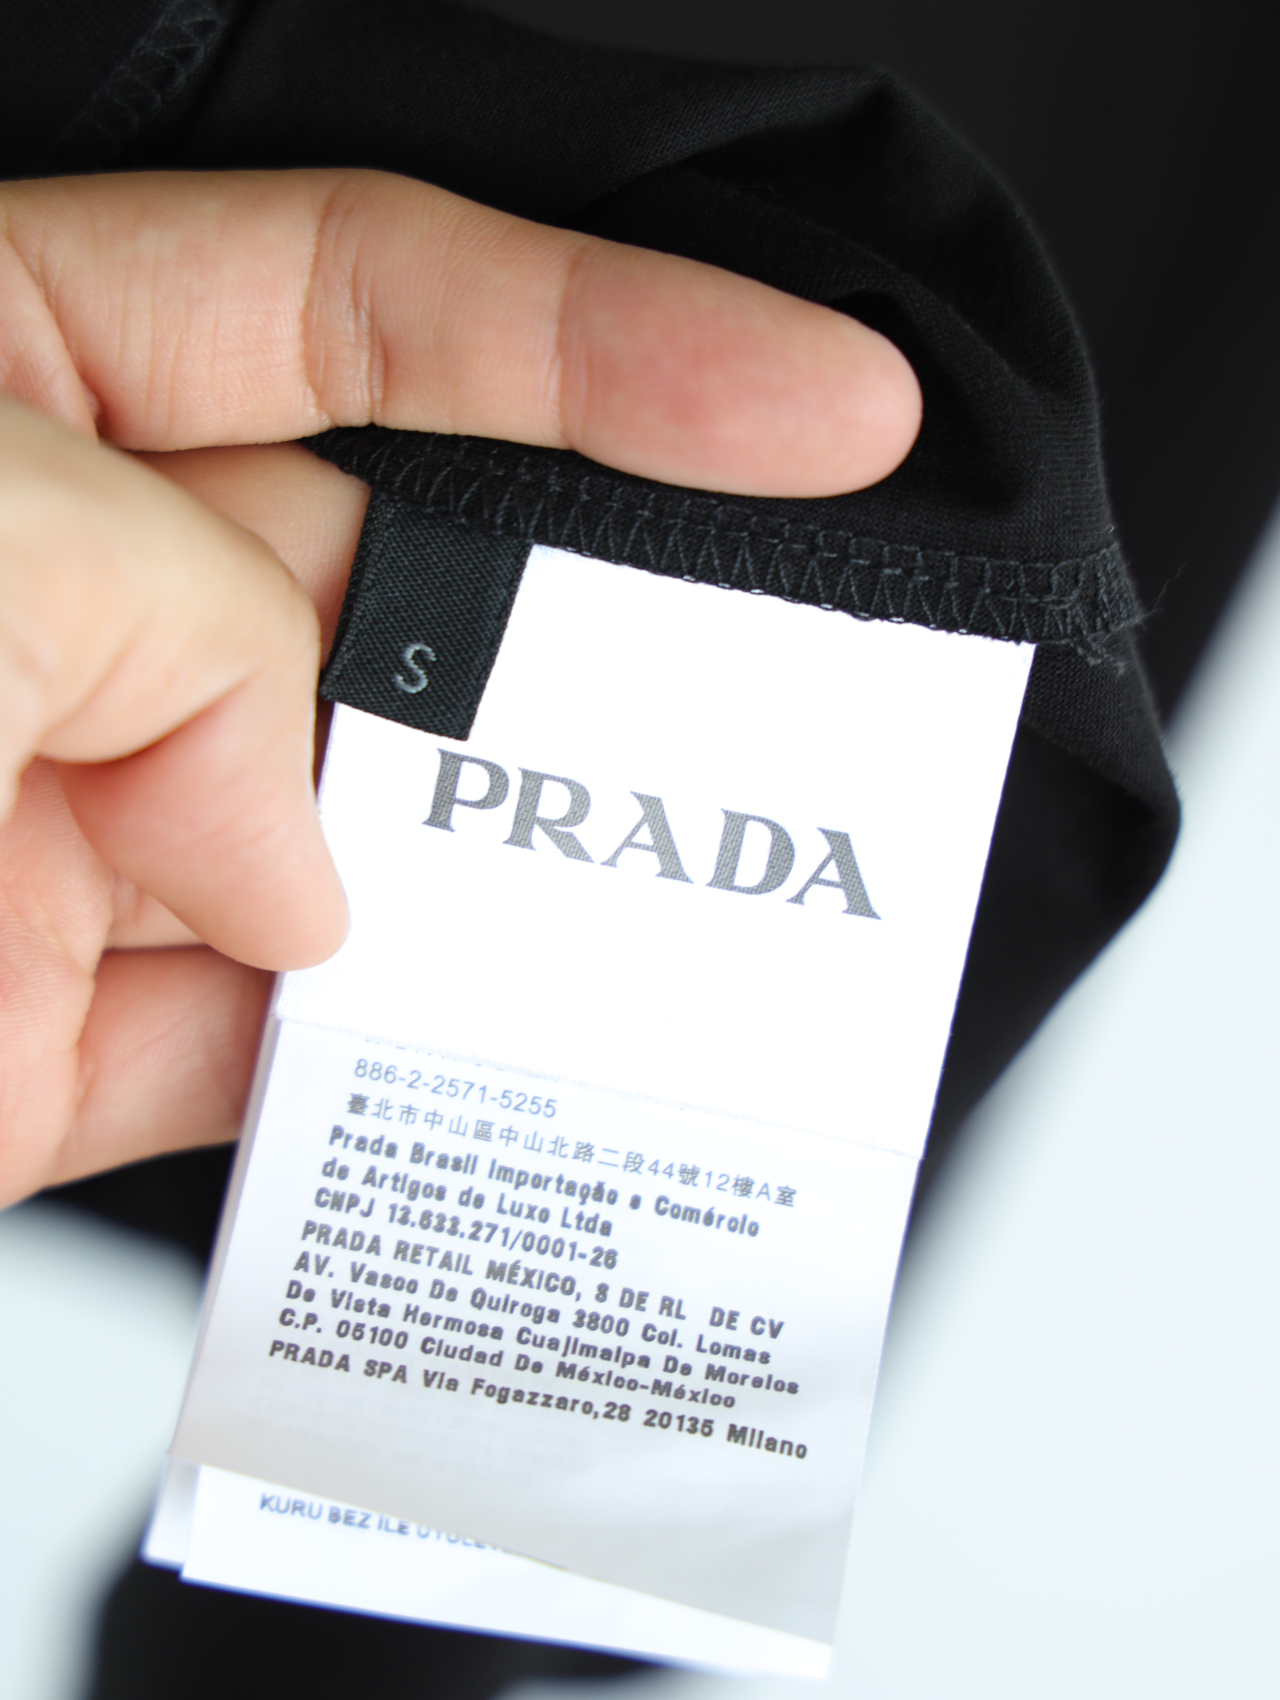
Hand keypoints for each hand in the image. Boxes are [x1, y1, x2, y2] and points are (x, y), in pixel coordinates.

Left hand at [0, 169, 920, 1204]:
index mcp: (5, 387)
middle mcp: (54, 599)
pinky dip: (387, 1078)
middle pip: (389, 585)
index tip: (819, 399)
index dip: (610, 338)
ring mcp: (64, 817)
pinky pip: (271, 1053)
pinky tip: (488, 1071)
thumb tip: (302, 858)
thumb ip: (187, 613)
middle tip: (755, 701)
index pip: (354, 296)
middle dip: (571, 649)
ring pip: (361, 833)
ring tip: (658, 913)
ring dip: (497, 886)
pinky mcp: (54, 1029)